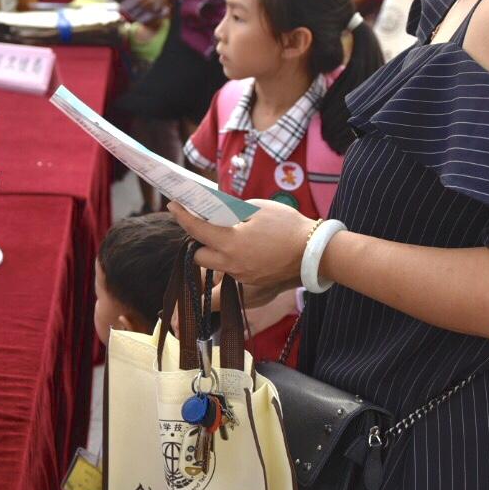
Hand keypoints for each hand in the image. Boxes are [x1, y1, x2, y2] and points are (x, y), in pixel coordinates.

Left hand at [168, 199, 316, 290]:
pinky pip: (233, 273)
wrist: (315, 253)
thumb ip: (234, 210)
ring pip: (217, 266)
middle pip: (199, 256)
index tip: (173, 206)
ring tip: (228, 238)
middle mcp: (231, 264)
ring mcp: (241, 277)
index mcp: (230, 242)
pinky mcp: (252, 283)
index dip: (182, 216)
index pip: (196, 229)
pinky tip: (243, 249)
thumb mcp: (258, 208)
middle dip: (199, 242)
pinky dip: (232, 262)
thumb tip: (219, 212)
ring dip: (216, 253)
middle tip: (207, 227)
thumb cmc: (288, 226)